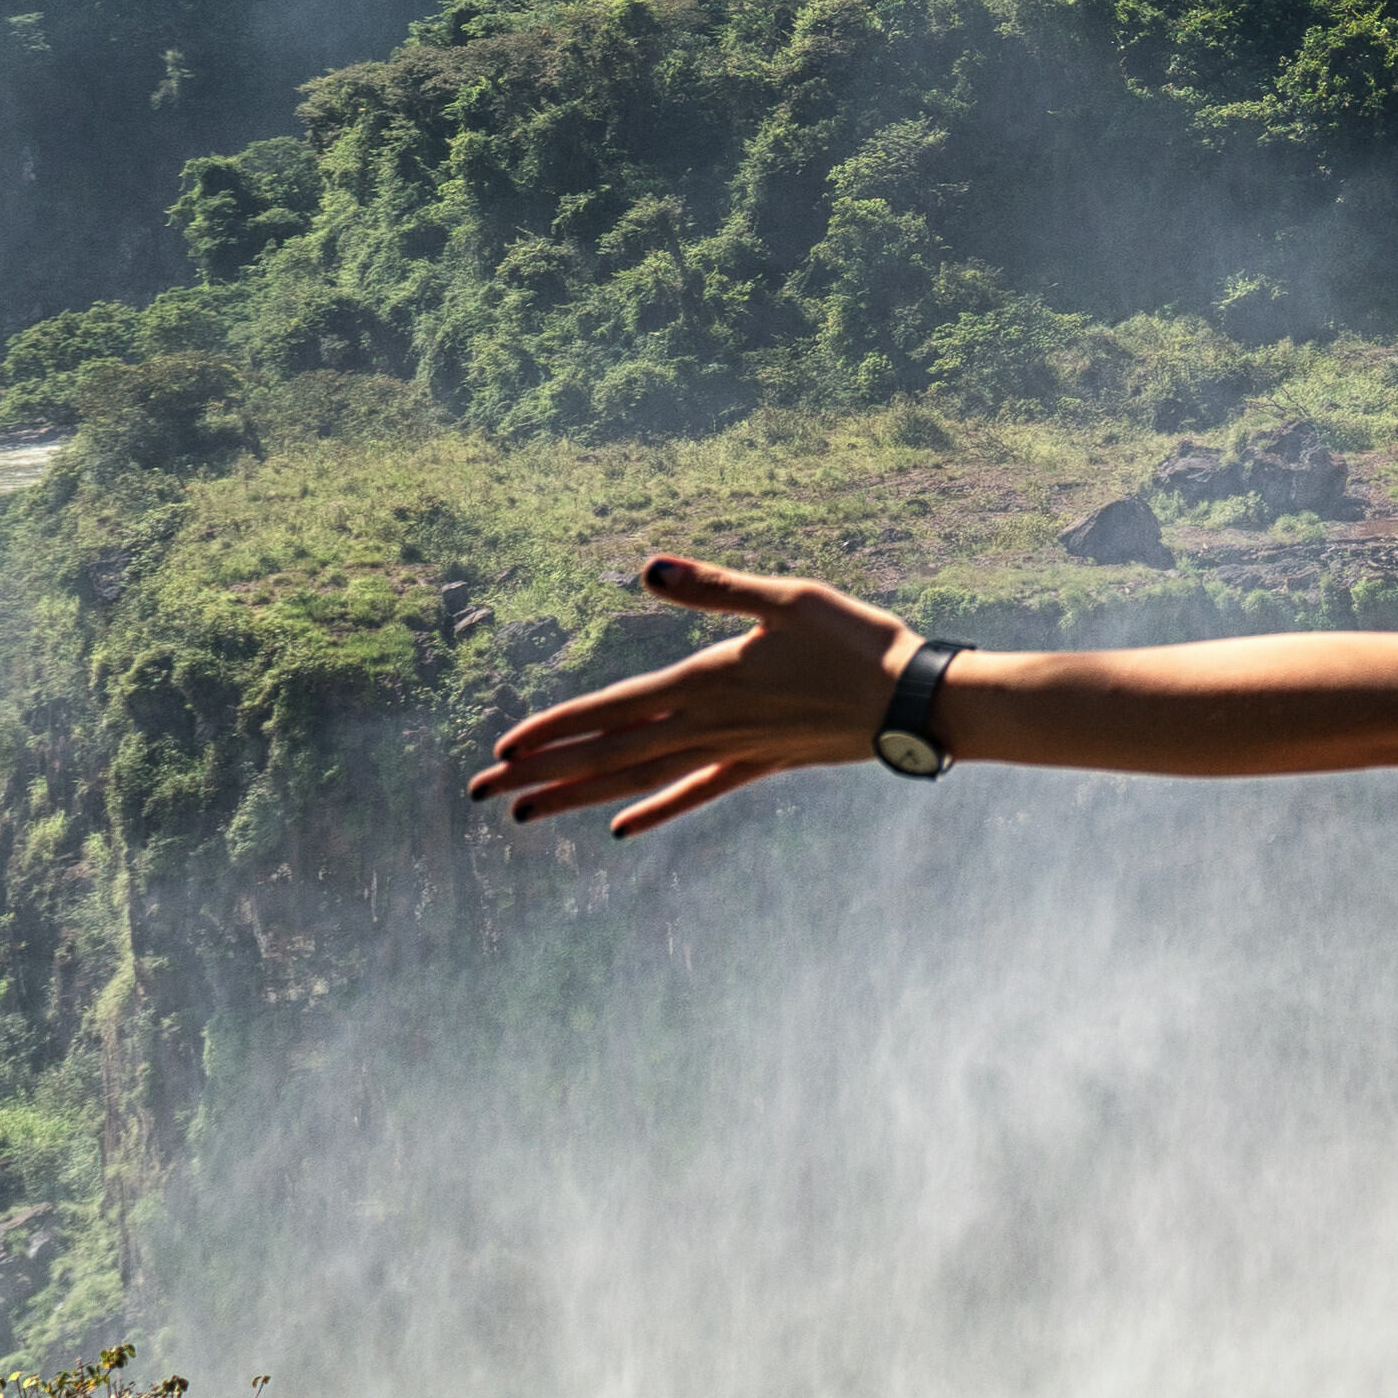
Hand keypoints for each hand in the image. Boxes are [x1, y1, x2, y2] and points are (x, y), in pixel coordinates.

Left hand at [473, 555, 916, 835]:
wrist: (914, 700)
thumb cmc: (856, 640)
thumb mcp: (786, 598)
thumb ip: (714, 587)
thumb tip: (648, 568)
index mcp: (706, 680)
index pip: (612, 709)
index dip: (555, 728)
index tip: (502, 751)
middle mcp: (708, 725)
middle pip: (610, 754)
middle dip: (544, 773)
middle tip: (483, 794)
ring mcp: (733, 752)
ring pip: (641, 779)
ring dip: (581, 797)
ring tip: (528, 815)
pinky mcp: (761, 766)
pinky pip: (698, 793)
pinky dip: (658, 810)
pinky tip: (623, 829)